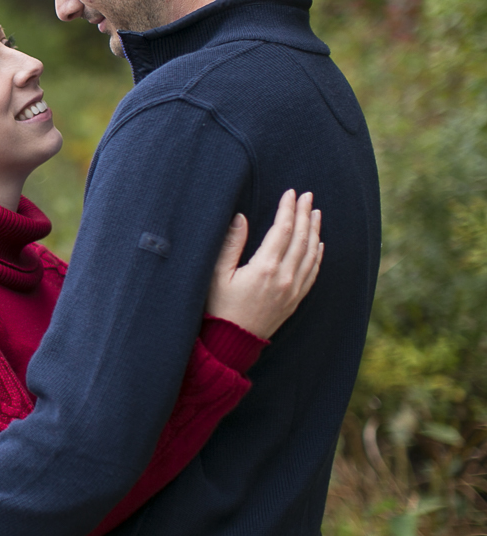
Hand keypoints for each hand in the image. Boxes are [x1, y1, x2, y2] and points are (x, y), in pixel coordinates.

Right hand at [206, 189, 323, 339]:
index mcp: (265, 268)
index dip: (288, 209)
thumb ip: (230, 245)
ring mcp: (293, 290)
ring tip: (316, 213)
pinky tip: (319, 244)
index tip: (291, 193)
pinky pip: (313, 273)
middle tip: (308, 195)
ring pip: (311, 254)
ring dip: (315, 231)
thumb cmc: (218, 307)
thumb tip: (240, 218)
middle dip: (305, 214)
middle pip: (300, 238)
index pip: (282, 230)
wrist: (231, 342)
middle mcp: (284, 277)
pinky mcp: (295, 300)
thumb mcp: (217, 274)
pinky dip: (318, 255)